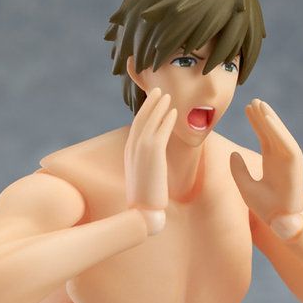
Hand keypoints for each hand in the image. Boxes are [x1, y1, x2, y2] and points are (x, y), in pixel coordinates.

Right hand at [124, 88, 176, 234]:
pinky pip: (161, 131)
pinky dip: (167, 120)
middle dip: (150, 103)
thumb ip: (147, 164)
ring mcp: (141, 150)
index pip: (136, 126)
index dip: (144, 112)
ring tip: (168, 96)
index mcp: (129, 152)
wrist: (143, 211)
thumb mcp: (144, 176)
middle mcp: (132, 148)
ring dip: (159, 106)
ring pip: (150, 121)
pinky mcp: (152, 154)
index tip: (152, 102)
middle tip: (158, 91)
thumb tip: (155, 160)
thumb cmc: (146, 198)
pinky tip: (174, 112)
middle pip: (140, 119)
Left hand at [230, 99, 302, 239]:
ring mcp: (288, 160)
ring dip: (270, 119)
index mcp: (272, 162)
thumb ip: (238, 170)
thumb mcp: (245, 186)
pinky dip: (277, 130)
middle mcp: (281, 158)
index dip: (256, 122)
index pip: (264, 136)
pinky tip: (267, 118)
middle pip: (271, 132)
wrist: (279, 222)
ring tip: (259, 104)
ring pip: (279, 134)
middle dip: (262, 116)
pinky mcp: (294, 164)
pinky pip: (286, 142)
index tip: (248, 108)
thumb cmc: (265, 207)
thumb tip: (232, 155)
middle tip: (252, 100)